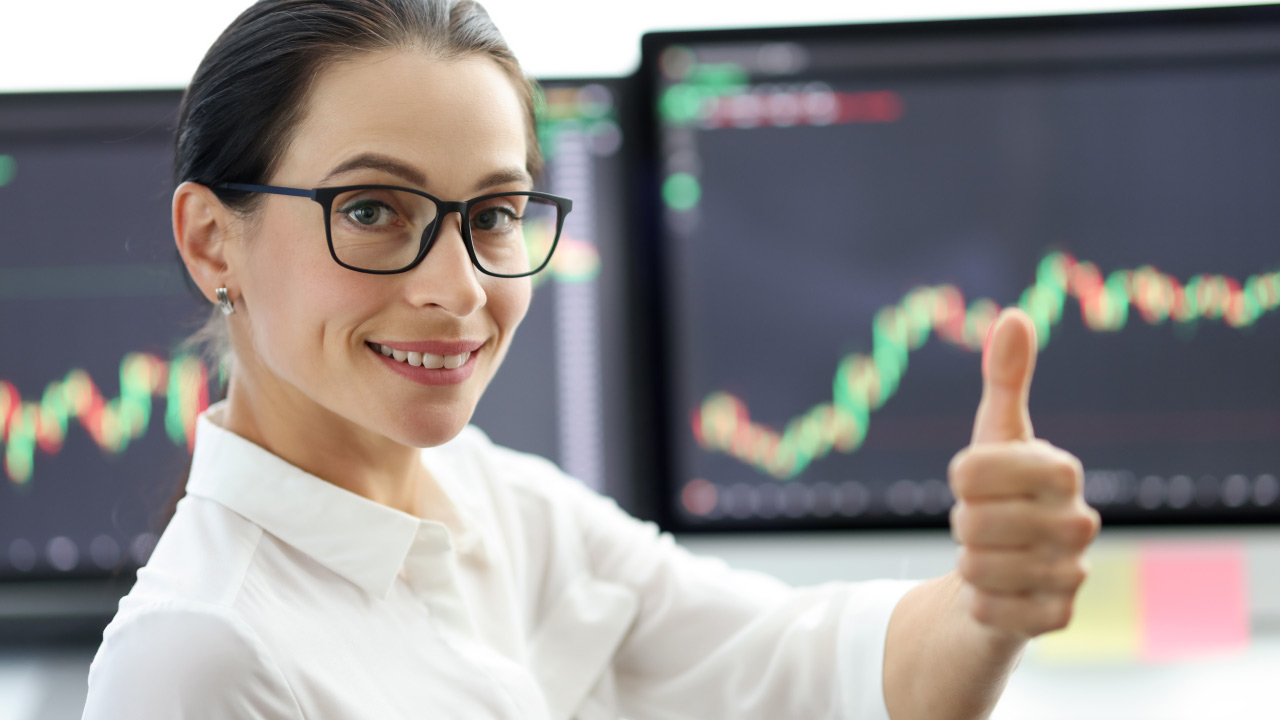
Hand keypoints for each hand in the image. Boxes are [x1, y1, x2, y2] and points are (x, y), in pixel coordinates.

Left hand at [948, 308, 1100, 642]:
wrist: (1008, 570)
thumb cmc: (1000, 493)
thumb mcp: (994, 436)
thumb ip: (1004, 379)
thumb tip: (1015, 315)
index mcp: (1062, 471)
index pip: (971, 471)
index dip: (961, 478)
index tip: (976, 482)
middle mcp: (1079, 522)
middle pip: (969, 523)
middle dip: (961, 525)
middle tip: (984, 525)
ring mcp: (1073, 573)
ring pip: (974, 568)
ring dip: (969, 565)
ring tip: (993, 556)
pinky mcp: (1056, 618)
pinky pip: (988, 611)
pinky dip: (979, 603)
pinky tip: (1001, 592)